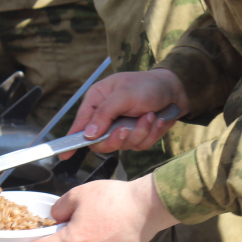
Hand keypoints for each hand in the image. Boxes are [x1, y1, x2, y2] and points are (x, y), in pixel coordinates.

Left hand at [0, 175, 178, 241]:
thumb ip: (59, 208)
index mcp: (71, 241)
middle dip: (64, 233)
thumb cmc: (118, 200)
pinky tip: (109, 224)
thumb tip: (56, 217)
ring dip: (82, 235)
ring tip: (100, 216)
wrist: (149, 207)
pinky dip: (97, 239)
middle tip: (80, 214)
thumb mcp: (78, 194)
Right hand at [61, 69, 188, 158]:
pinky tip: (157, 120)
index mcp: (97, 101)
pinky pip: (139, 145)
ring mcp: (121, 128)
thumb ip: (104, 114)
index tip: (65, 155)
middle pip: (100, 143)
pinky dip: (150, 134)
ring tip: (150, 116)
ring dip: (140, 132)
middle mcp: (106, 116)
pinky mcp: (136, 136)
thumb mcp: (124, 94)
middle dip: (117, 138)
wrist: (176, 91)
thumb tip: (88, 134)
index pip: (80, 125)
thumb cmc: (148, 85)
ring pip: (122, 145)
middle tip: (126, 129)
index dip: (72, 141)